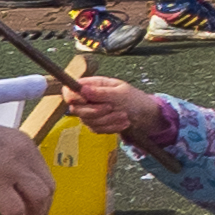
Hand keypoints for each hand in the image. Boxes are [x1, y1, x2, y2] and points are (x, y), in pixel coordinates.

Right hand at [0, 113, 57, 214]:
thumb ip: (7, 166)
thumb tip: (7, 195)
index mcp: (25, 144)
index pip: (43, 175)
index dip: (43, 197)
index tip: (37, 210)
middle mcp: (24, 155)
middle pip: (46, 188)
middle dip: (42, 211)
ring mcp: (11, 169)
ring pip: (38, 199)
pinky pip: (15, 209)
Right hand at [55, 72, 172, 140]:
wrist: (144, 114)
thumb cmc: (133, 98)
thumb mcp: (120, 93)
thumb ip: (101, 92)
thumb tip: (82, 89)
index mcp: (92, 85)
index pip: (69, 91)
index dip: (73, 97)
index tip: (85, 101)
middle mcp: (87, 99)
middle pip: (76, 109)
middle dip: (95, 111)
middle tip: (112, 107)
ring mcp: (90, 113)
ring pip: (87, 121)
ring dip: (108, 119)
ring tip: (124, 115)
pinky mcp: (95, 125)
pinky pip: (96, 129)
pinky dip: (111, 127)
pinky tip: (124, 123)